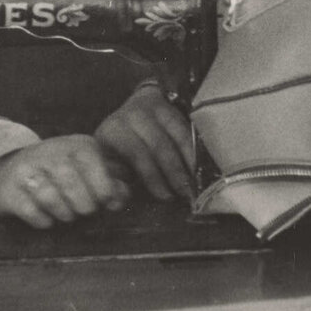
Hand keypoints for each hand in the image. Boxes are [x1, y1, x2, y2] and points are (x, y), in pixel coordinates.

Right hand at [0, 135, 132, 228]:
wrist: (10, 171)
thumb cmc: (62, 175)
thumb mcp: (89, 170)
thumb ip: (112, 182)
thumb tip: (120, 199)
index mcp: (76, 145)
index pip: (94, 164)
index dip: (104, 189)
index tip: (107, 203)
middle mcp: (50, 152)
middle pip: (73, 186)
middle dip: (84, 206)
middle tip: (84, 210)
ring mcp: (26, 169)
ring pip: (51, 199)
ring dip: (64, 214)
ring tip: (67, 214)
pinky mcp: (9, 189)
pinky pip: (31, 212)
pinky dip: (44, 221)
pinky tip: (47, 218)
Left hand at [95, 81, 194, 200]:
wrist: (132, 112)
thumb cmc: (120, 147)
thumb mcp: (110, 163)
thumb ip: (113, 184)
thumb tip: (117, 202)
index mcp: (114, 130)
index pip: (136, 154)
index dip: (152, 176)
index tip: (165, 196)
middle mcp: (133, 115)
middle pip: (159, 145)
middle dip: (174, 173)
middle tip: (186, 194)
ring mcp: (154, 108)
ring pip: (177, 136)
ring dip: (189, 162)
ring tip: (196, 183)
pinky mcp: (171, 107)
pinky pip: (187, 129)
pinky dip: (195, 150)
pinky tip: (200, 167)